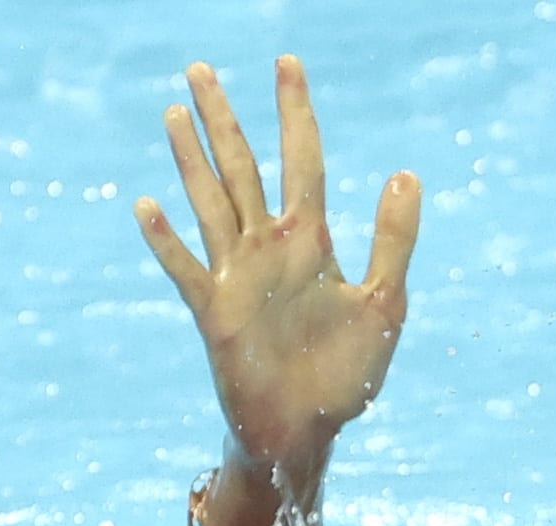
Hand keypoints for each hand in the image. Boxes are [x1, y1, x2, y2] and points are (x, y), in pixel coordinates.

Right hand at [135, 56, 420, 489]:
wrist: (307, 431)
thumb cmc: (345, 374)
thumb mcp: (384, 304)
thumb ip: (394, 240)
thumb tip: (408, 174)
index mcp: (312, 241)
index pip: (304, 161)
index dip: (296, 113)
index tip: (287, 65)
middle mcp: (269, 248)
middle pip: (243, 168)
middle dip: (225, 120)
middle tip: (201, 66)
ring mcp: (237, 276)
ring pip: (210, 202)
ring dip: (191, 159)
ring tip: (174, 111)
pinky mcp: (214, 312)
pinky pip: (187, 269)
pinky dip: (167, 240)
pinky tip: (147, 206)